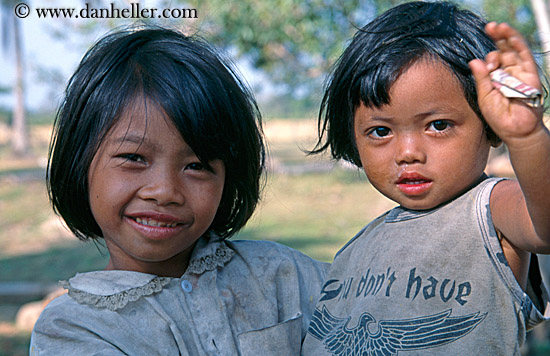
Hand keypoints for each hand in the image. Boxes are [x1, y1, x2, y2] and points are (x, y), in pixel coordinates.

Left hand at [469, 22, 543, 146]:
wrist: (515, 130)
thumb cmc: (499, 117)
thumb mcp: (485, 96)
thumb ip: (481, 78)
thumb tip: (473, 61)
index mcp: (496, 79)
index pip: (492, 61)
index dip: (486, 57)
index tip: (479, 62)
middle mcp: (508, 74)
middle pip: (503, 51)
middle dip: (496, 38)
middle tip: (489, 27)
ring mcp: (520, 73)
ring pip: (514, 50)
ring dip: (507, 36)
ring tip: (498, 27)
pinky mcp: (530, 75)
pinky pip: (525, 57)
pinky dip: (518, 45)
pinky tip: (510, 36)